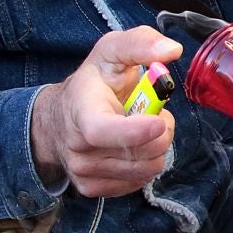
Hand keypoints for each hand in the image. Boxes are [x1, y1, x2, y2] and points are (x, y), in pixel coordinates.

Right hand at [31, 27, 181, 197]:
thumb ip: (140, 43)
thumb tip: (171, 50)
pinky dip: (145, 163)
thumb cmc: (92, 83)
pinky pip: (139, 182)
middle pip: (138, 153)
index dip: (135, 131)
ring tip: (142, 128)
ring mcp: (83, 172)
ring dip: (156, 147)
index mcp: (81, 111)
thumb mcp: (111, 51)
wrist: (60, 117)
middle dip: (161, 130)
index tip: (158, 121)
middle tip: (153, 113)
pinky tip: (133, 146)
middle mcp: (78, 147)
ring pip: (146, 169)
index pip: (103, 131)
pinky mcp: (91, 188)